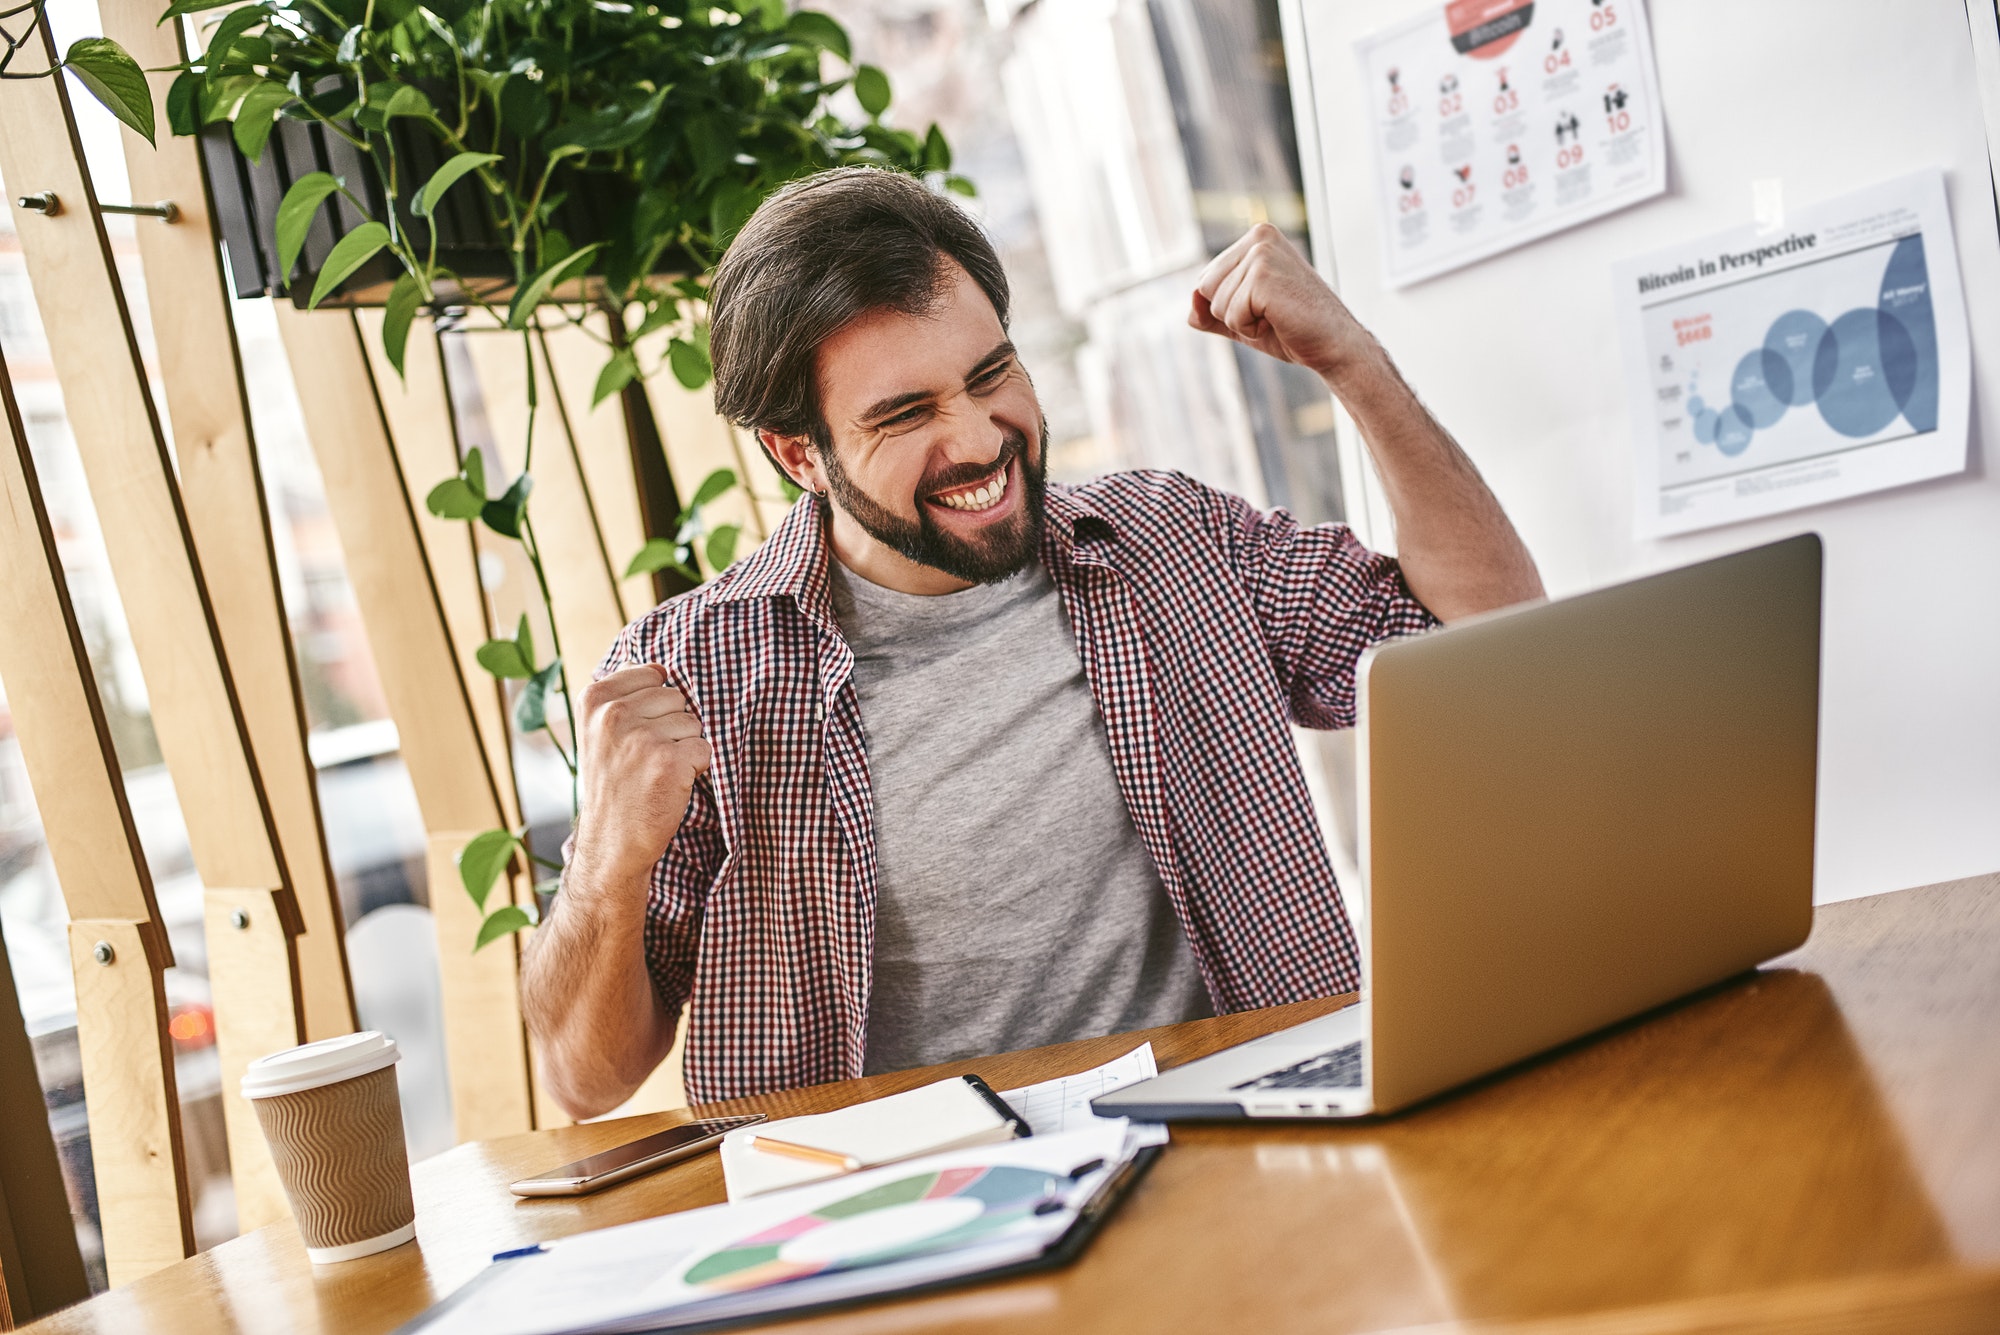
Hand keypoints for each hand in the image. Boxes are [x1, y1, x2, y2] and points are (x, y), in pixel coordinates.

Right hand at [571, 664, 711, 888]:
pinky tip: (670, 784)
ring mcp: (642, 737)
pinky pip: (704, 747)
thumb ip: (623, 694)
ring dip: (684, 747)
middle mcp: (614, 714)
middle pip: (676, 697)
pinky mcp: (669, 761)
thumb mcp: (600, 731)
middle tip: (646, 759)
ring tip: (655, 772)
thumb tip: (658, 665)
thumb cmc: (614, 783)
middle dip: (672, 726)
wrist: (612, 842)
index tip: (635, 734)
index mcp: (594, 698)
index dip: (656, 706)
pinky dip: (696, 767)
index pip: (655, 674)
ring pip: (693, 722)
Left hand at [1190, 223, 1373, 382]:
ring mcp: (1262, 253)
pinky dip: (1249, 329)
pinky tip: (1279, 320)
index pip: (1206, 278)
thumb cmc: (1292, 329)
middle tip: (1270, 313)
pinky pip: (1230, 315)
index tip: (1265, 306)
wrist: (1333, 345)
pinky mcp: (1264, 275)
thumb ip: (1210, 311)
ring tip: (1276, 316)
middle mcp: (1259, 237)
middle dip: (1230, 312)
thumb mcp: (1242, 318)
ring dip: (1242, 322)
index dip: (1228, 306)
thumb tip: (1190, 303)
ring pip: (1214, 302)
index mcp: (1256, 237)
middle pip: (1204, 287)